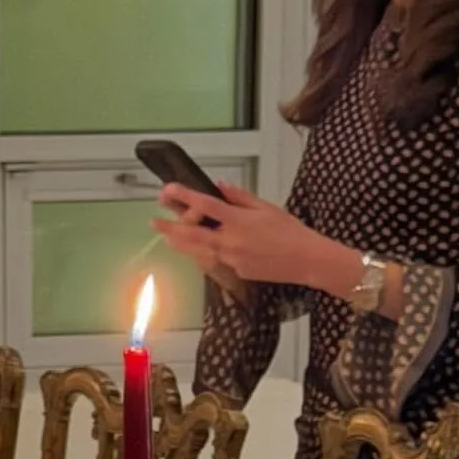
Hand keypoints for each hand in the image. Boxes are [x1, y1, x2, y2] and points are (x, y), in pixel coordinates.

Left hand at [152, 181, 323, 287]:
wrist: (304, 260)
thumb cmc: (289, 230)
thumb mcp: (266, 207)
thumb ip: (240, 197)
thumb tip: (219, 187)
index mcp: (238, 220)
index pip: (205, 205)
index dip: (184, 196)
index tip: (168, 190)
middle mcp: (230, 241)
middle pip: (191, 234)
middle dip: (170, 227)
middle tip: (153, 221)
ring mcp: (231, 259)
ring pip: (198, 251)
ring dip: (180, 244)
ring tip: (166, 238)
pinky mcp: (235, 271)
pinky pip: (215, 259)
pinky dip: (205, 252)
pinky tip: (198, 248)